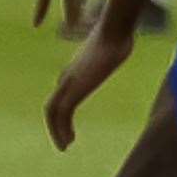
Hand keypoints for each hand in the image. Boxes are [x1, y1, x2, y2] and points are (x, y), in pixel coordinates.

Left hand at [44, 25, 133, 150]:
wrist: (114, 30)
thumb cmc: (119, 35)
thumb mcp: (113, 47)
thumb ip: (112, 52)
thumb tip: (125, 43)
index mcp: (74, 70)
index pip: (60, 95)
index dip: (62, 112)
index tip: (69, 125)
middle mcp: (66, 77)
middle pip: (52, 106)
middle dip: (55, 125)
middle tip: (64, 142)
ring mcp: (68, 82)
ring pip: (52, 112)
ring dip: (56, 131)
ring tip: (65, 146)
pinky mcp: (74, 89)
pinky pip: (62, 114)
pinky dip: (61, 129)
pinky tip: (70, 140)